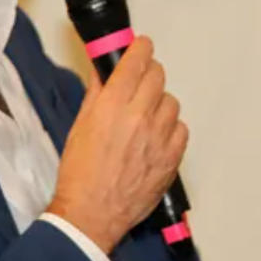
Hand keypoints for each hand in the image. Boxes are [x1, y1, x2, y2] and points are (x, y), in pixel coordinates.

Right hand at [46, 36, 187, 254]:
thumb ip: (97, 93)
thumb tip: (104, 70)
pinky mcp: (172, 157)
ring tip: (145, 118)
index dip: (140, 49)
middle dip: (148, 75)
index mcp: (112, 106)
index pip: (136, 61)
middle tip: (139, 84)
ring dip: (159, 104)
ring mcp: (159, 138)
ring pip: (171, 102)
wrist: (91, 213)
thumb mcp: (80, 126)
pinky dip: (171, 129)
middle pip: (157, 76)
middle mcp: (139, 117)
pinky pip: (181, 129)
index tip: (141, 46)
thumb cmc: (80, 174)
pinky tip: (155, 138)